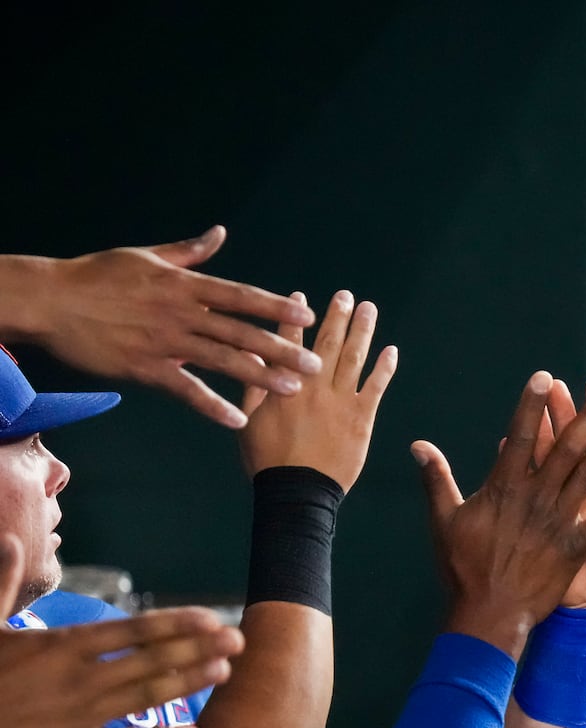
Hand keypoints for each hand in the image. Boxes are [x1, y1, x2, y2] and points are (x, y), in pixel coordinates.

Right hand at [0, 535, 244, 727]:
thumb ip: (1, 583)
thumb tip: (11, 540)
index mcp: (60, 646)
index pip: (131, 630)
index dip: (175, 624)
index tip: (209, 617)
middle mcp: (78, 679)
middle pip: (150, 661)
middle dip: (198, 649)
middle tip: (239, 639)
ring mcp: (78, 717)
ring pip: (145, 698)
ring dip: (188, 684)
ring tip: (224, 671)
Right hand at [28, 226, 321, 428]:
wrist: (52, 300)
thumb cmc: (97, 276)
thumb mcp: (146, 257)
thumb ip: (189, 252)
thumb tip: (219, 233)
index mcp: (185, 286)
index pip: (240, 296)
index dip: (275, 306)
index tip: (306, 315)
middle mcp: (182, 313)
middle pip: (241, 332)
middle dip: (282, 347)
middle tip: (316, 364)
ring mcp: (165, 342)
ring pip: (222, 360)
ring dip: (260, 376)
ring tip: (292, 389)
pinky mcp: (146, 368)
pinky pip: (186, 389)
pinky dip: (213, 405)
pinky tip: (237, 420)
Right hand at [239, 290, 396, 491]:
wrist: (298, 491)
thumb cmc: (268, 460)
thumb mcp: (250, 420)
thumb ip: (254, 386)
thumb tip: (254, 357)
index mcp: (283, 385)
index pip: (289, 343)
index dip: (295, 318)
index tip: (301, 296)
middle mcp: (313, 387)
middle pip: (327, 343)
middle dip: (337, 316)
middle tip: (346, 295)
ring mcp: (339, 401)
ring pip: (353, 357)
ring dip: (362, 331)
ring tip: (368, 309)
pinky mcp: (361, 418)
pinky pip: (375, 386)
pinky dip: (384, 367)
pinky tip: (390, 350)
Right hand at [412, 373, 585, 655]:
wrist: (486, 614)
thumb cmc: (462, 567)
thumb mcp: (444, 520)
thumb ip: (436, 479)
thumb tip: (418, 445)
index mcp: (503, 488)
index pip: (521, 437)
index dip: (533, 406)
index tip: (545, 377)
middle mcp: (534, 499)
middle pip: (566, 449)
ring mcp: (557, 522)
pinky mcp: (575, 546)